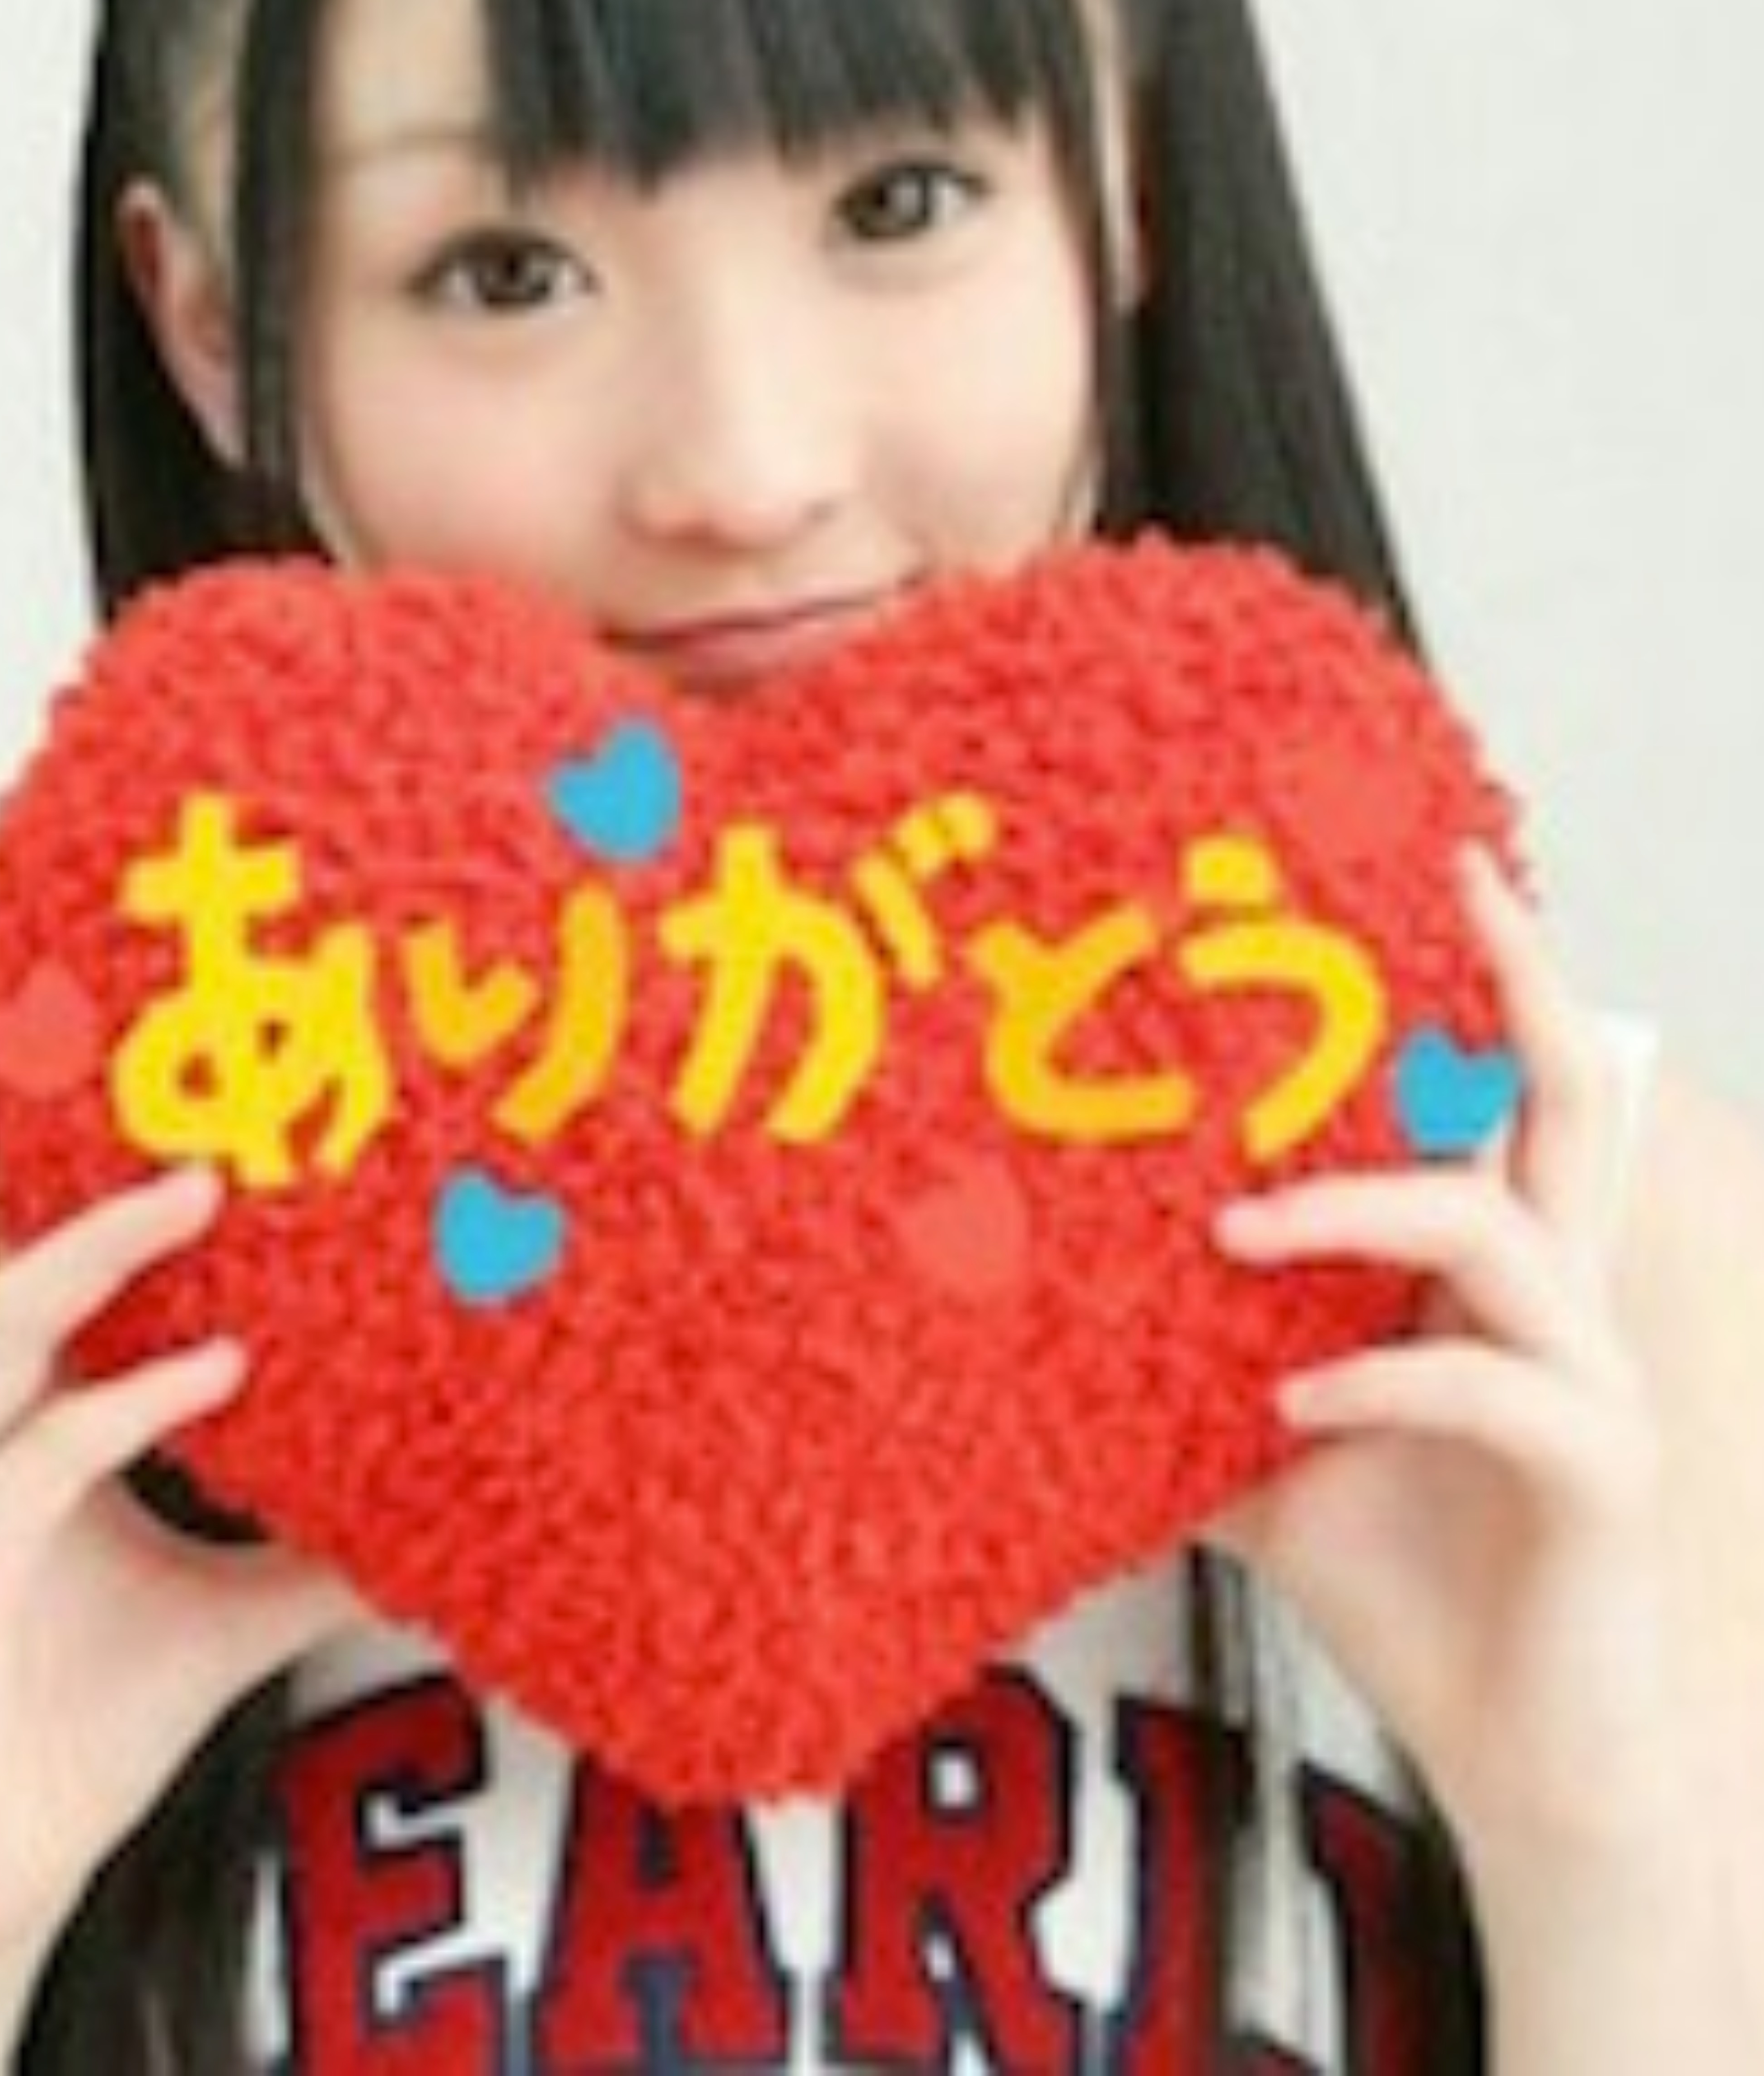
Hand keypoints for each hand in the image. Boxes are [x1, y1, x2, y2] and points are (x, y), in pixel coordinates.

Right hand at [0, 955, 355, 1982]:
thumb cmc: (83, 1716)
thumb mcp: (233, 1598)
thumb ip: (325, 1530)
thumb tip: (464, 1490)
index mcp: (0, 1395)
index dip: (12, 1102)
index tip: (72, 987)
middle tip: (8, 960)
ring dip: (94, 1243)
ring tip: (202, 1185)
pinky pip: (38, 1458)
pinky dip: (127, 1405)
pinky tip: (222, 1377)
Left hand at [1206, 850, 1685, 1877]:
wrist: (1519, 1763)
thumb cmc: (1401, 1585)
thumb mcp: (1262, 1452)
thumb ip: (1186, 1363)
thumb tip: (1030, 1302)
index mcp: (1497, 1272)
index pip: (1507, 1095)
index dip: (1483, 982)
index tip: (1420, 869)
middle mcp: (1562, 1298)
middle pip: (1575, 1099)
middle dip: (1523, 981)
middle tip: (1452, 878)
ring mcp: (1596, 1380)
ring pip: (1506, 1230)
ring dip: (1362, 1208)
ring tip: (1234, 1228)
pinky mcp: (1602, 1473)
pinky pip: (1495, 1388)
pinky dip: (1383, 1380)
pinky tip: (1292, 1405)